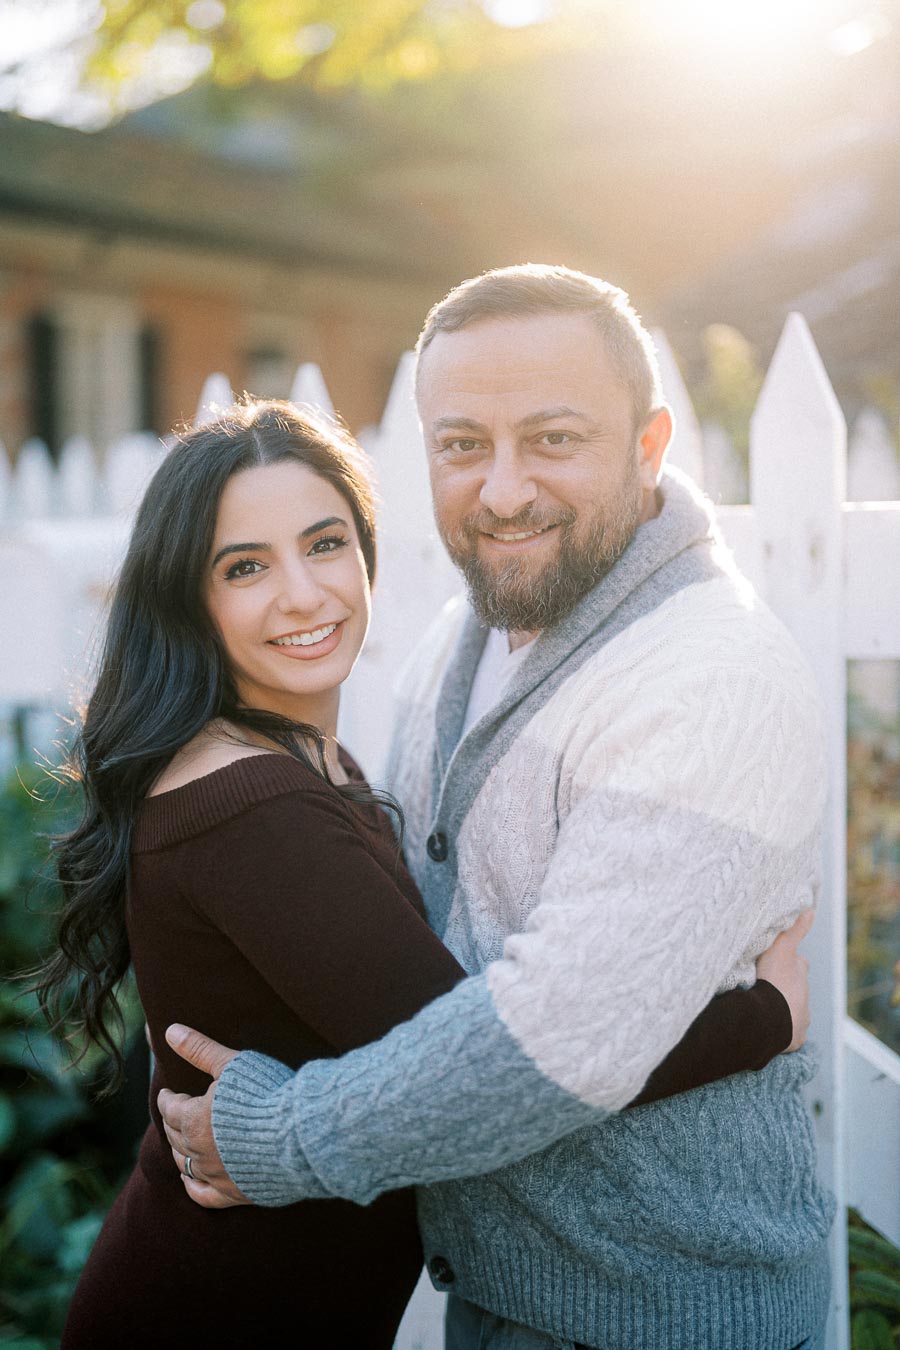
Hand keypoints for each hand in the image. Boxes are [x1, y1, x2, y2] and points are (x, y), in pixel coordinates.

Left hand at [158, 1024, 251, 1209]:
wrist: (301, 1134)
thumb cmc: (267, 1093)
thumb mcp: (231, 1064)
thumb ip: (199, 1049)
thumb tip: (170, 1030)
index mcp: (194, 1119)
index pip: (170, 1108)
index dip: (168, 1098)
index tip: (169, 1092)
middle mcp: (199, 1151)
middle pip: (175, 1136)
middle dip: (173, 1122)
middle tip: (175, 1112)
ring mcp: (216, 1175)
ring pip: (185, 1164)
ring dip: (180, 1150)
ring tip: (182, 1140)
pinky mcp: (235, 1192)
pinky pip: (203, 1196)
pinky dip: (192, 1187)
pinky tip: (190, 1180)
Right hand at [755, 910, 813, 1051]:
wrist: (770, 1018)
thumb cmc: (775, 982)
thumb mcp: (781, 949)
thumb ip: (794, 930)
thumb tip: (811, 910)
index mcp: (800, 975)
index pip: (798, 964)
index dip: (789, 962)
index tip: (778, 962)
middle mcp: (805, 998)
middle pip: (795, 989)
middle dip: (784, 988)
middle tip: (766, 986)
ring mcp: (801, 1020)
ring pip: (792, 1012)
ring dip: (781, 1009)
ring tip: (763, 1008)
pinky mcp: (794, 1039)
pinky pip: (787, 1033)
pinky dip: (780, 1031)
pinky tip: (766, 1027)